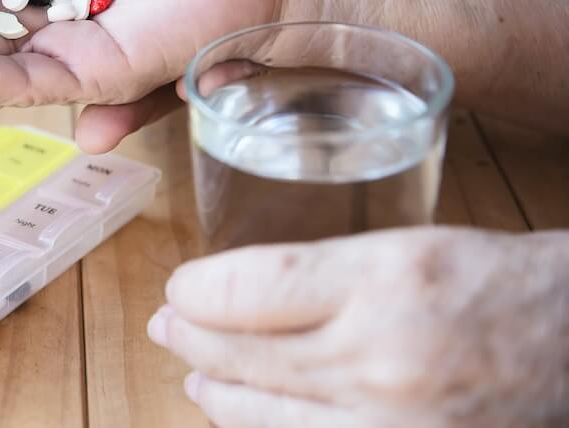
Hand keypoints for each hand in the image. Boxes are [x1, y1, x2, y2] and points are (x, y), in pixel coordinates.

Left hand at [147, 227, 568, 426]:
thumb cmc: (490, 280)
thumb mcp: (401, 246)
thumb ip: (313, 272)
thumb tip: (229, 293)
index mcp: (381, 280)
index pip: (242, 291)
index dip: (193, 291)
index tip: (181, 287)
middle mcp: (380, 357)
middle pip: (241, 356)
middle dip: (188, 339)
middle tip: (165, 325)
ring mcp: (390, 423)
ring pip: (260, 415)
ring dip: (212, 392)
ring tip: (190, 375)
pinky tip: (239, 415)